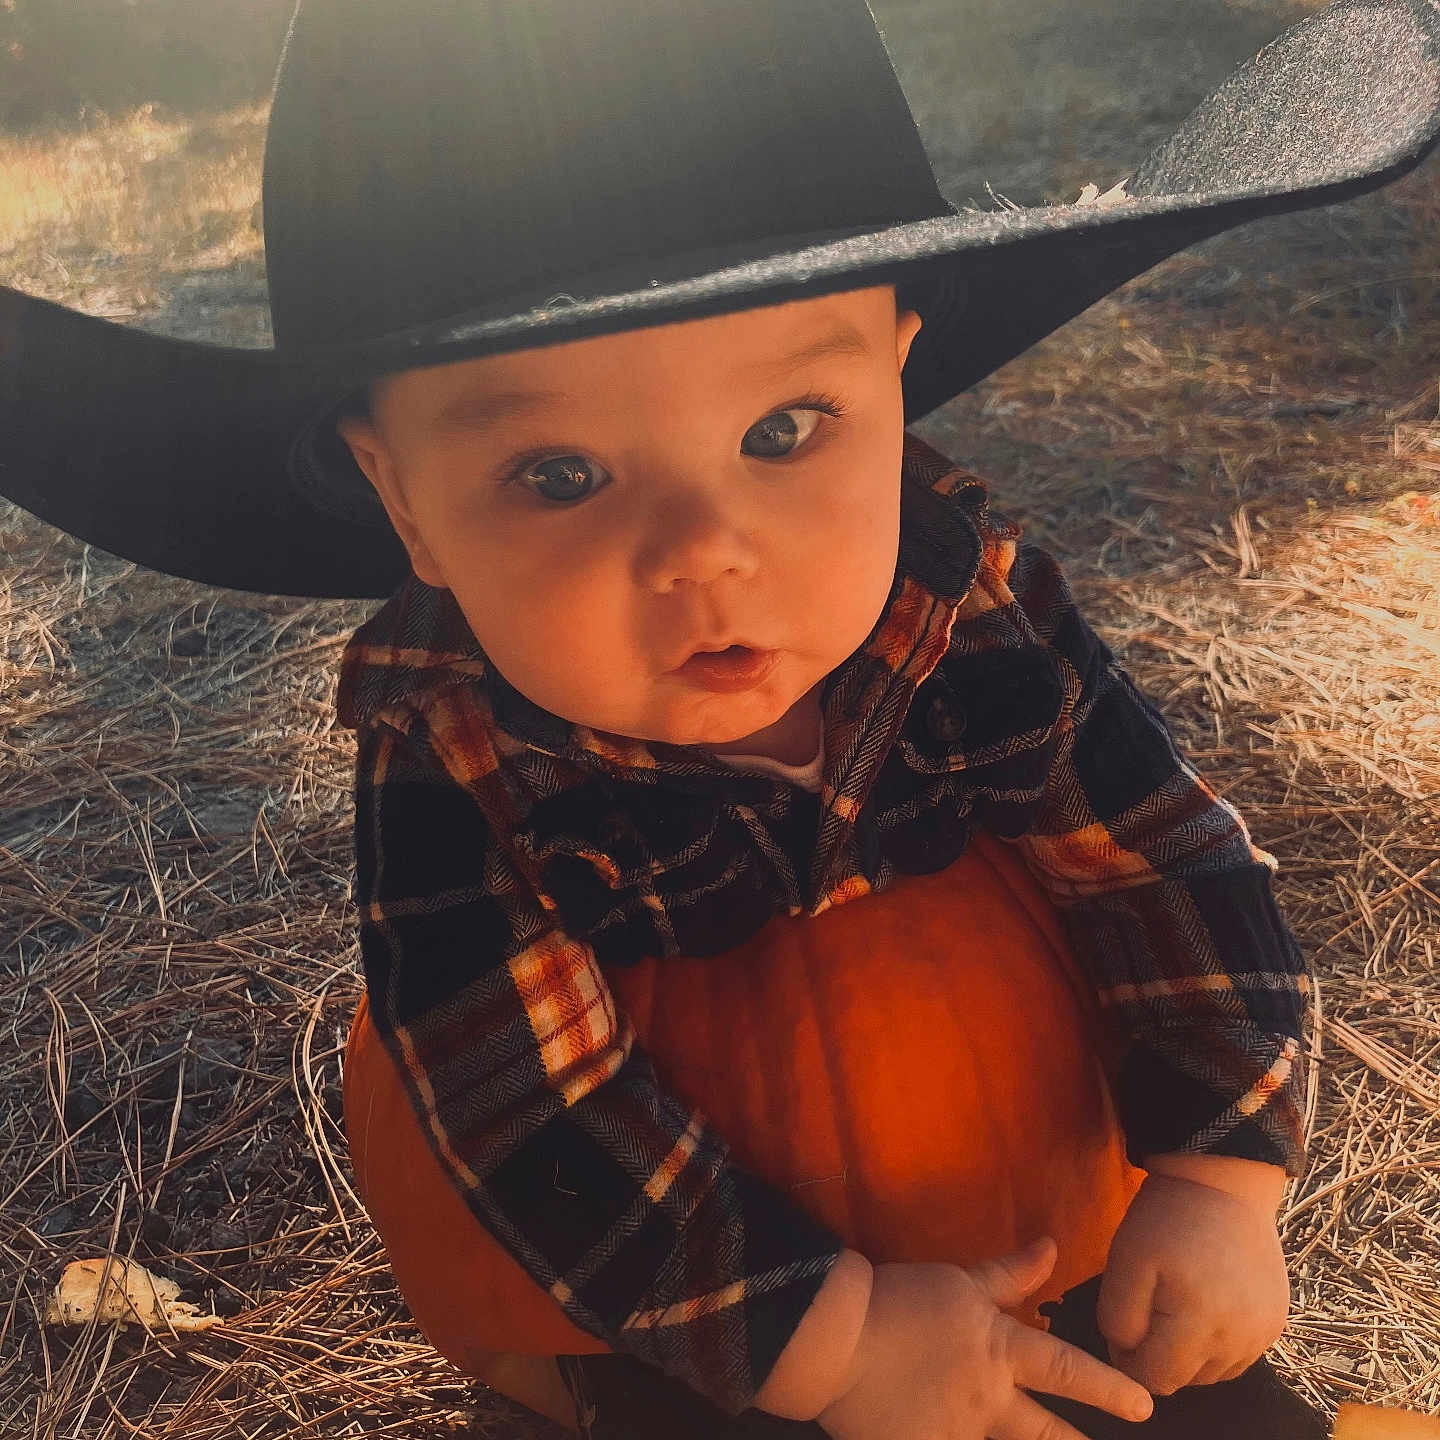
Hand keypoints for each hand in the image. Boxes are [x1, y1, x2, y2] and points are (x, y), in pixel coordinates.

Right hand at [816, 1236, 1153, 1439]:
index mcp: (997, 1351)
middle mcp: (987, 1400)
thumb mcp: (959, 1281)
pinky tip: (959, 1439)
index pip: (1067, 1371)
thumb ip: (1009, 1275)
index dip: (1109, 1388)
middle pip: (1047, 1433)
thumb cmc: (900, 1300)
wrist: (836, 1338)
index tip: (1144, 1405)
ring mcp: (957, 1433)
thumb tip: (1051, 1247)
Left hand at [1097, 1170, 1289, 1394]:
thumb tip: (1125, 1358)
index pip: (1155, 1378)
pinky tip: (1201, 1308)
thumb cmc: (1166, 1220)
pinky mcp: (1275, 1326)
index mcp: (1200, 1319)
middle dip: (1157, 1357)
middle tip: (1147, 1310)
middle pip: (1184, 1381)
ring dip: (1186, 1354)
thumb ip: (1118, 1318)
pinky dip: (1213, 1345)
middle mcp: (1240, 1337)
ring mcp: (1263, 1334)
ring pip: (1211, 1374)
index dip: (1128, 1359)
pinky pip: (1236, 1359)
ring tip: (1175, 1305)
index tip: (1122, 1326)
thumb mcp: (1125, 1260)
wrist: (1224, 1185)